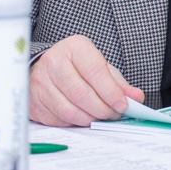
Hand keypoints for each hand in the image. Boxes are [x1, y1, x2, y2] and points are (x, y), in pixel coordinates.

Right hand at [29, 34, 144, 126]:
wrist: (46, 67)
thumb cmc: (77, 66)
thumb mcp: (100, 66)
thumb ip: (118, 82)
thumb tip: (137, 97)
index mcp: (74, 48)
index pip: (95, 72)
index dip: (111, 92)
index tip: (123, 105)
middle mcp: (53, 62)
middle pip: (82, 94)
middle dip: (103, 109)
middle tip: (114, 114)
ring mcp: (40, 83)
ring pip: (69, 110)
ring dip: (90, 118)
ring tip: (101, 116)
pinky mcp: (33, 102)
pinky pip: (58, 120)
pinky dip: (75, 122)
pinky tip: (83, 116)